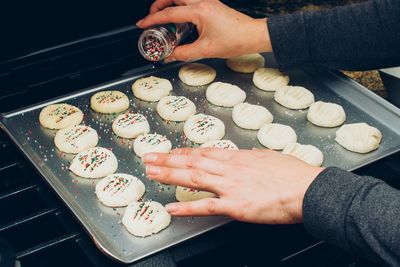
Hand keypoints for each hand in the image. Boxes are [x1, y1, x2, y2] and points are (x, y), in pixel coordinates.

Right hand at [136, 0, 271, 61]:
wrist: (253, 35)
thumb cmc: (236, 39)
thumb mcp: (207, 50)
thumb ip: (185, 53)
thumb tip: (171, 56)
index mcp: (199, 11)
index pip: (169, 13)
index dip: (153, 19)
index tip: (142, 24)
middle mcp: (203, 2)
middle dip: (158, 4)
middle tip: (152, 16)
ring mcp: (208, 2)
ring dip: (170, 4)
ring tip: (165, 18)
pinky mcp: (212, 6)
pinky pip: (191, 2)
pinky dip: (181, 8)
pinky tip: (181, 21)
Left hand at [143, 148, 323, 223]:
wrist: (307, 189)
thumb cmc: (293, 174)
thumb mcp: (268, 157)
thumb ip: (250, 158)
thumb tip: (242, 156)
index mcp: (238, 157)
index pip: (204, 153)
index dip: (183, 153)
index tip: (170, 152)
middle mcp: (230, 169)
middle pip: (193, 163)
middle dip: (168, 160)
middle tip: (149, 158)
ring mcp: (230, 187)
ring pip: (194, 178)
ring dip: (170, 175)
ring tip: (152, 173)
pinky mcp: (235, 206)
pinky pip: (206, 207)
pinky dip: (187, 206)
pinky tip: (172, 207)